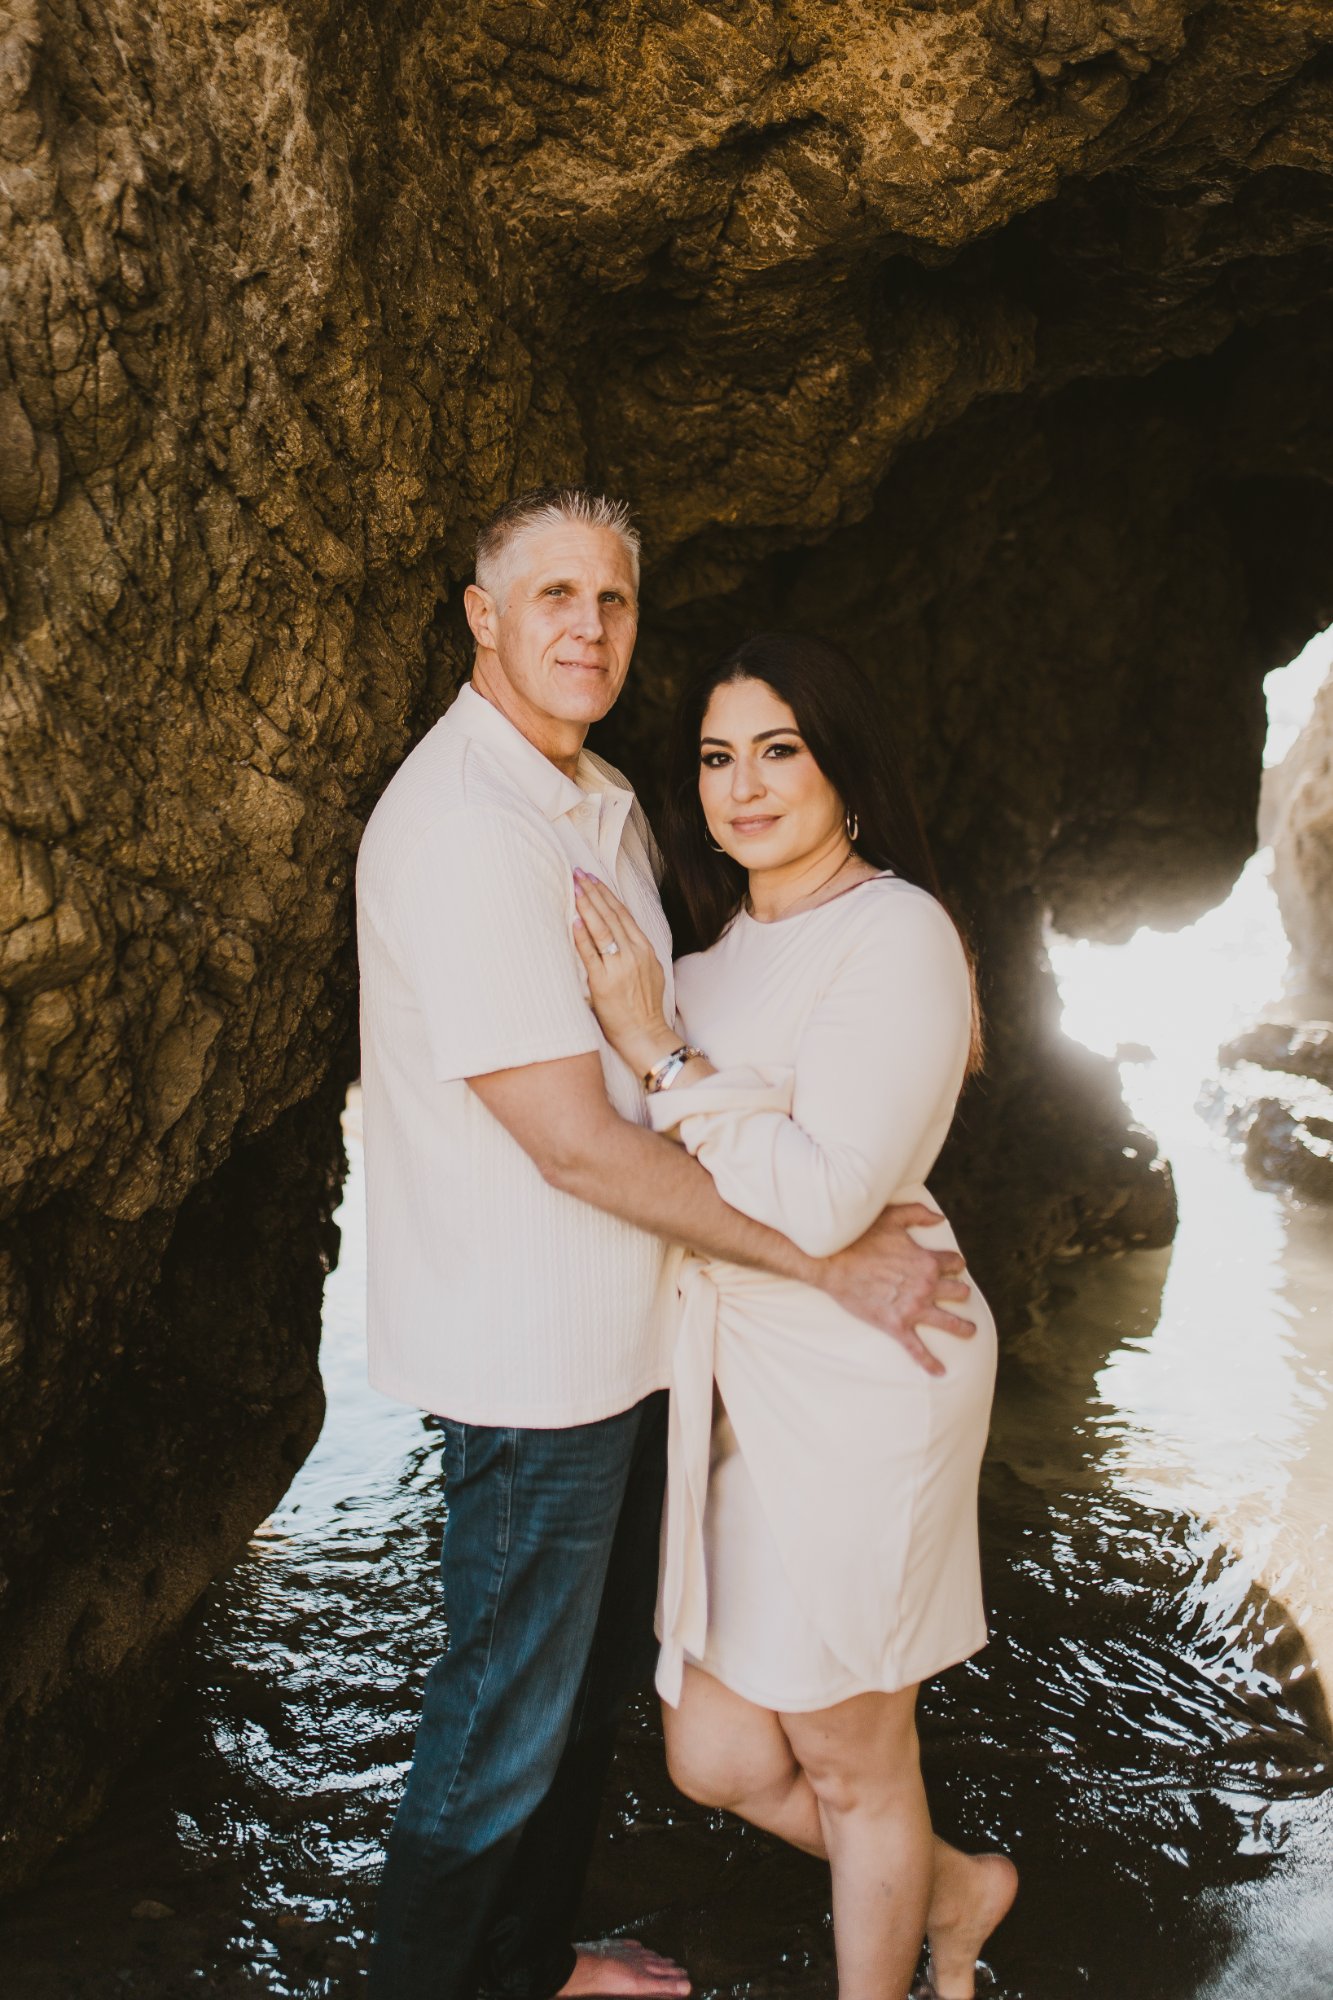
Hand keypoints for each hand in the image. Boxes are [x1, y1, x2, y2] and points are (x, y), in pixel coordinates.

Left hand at [572, 870, 675, 1073]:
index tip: (592, 878)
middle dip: (593, 892)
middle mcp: (634, 954)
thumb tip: (616, 935)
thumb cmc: (643, 1007)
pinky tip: (573, 919)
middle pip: (611, 915)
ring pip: (602, 929)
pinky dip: (582, 935)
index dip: (607, 894)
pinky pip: (591, 954)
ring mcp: (619, 967)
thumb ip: (634, 952)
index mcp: (645, 949)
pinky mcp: (604, 982)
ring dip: (587, 906)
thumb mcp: (648, 972)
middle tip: (578, 873)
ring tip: (574, 888)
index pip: (623, 914)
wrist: (646, 1035)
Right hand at [817, 1202, 974, 1376]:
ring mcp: (913, 1308)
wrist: (832, 1262)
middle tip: (958, 1293)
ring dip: (963, 1327)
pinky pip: (918, 1349)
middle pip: (959, 1291)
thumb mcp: (891, 1216)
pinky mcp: (896, 1325)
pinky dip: (930, 1362)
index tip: (952, 1265)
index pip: (955, 1263)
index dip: (955, 1263)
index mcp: (927, 1260)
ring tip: (970, 1331)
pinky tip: (940, 1371)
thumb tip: (940, 1218)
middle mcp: (926, 1286)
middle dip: (960, 1291)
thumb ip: (919, 1214)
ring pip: (950, 1321)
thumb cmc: (860, 1237)